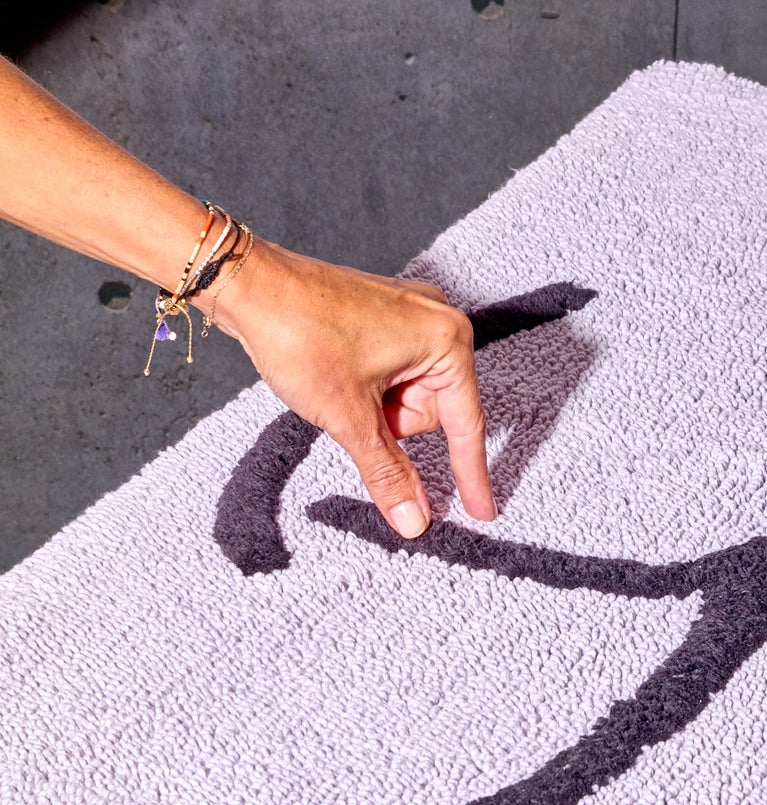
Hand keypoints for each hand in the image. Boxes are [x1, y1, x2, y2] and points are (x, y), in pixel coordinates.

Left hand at [206, 238, 494, 535]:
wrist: (249, 285)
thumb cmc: (300, 334)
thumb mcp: (349, 416)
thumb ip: (388, 471)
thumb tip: (415, 519)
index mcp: (445, 339)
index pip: (465, 423)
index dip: (469, 474)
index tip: (480, 512)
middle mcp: (436, 320)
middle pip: (433, 409)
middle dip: (391, 422)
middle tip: (351, 404)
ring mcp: (409, 314)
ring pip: (407, 393)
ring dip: (374, 405)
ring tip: (336, 382)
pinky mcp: (382, 315)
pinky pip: (390, 372)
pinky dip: (366, 388)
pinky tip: (337, 374)